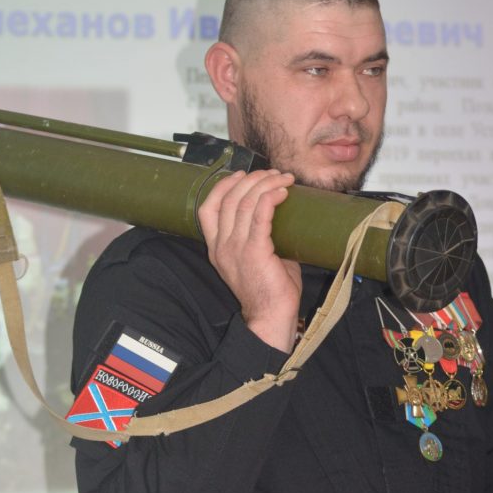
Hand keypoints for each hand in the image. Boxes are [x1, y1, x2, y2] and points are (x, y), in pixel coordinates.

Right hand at [198, 169, 301, 352]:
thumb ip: (261, 237)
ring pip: (245, 202)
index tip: (242, 174)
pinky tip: (283, 192)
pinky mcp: (254, 251)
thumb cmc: (270, 292)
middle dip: (252, 179)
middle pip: (229, 198)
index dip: (223, 185)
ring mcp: (235, 249)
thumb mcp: (257, 259)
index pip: (208, 208)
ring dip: (266, 184)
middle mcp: (221, 246)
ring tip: (284, 179)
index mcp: (217, 248)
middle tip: (273, 173)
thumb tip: (281, 215)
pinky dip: (270, 198)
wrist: (271, 319)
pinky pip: (259, 215)